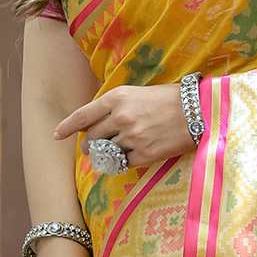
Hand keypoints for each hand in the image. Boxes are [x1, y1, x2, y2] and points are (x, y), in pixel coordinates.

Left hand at [52, 82, 194, 168]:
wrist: (199, 111)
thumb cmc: (171, 98)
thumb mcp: (139, 93)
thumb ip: (117, 105)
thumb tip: (100, 122)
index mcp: (117, 98)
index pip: (83, 115)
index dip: (67, 127)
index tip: (57, 135)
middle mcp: (120, 117)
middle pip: (92, 137)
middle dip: (90, 144)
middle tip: (93, 147)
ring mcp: (132, 138)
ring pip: (106, 152)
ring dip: (106, 154)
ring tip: (114, 152)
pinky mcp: (144, 155)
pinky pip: (124, 163)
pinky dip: (124, 162)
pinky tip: (130, 158)